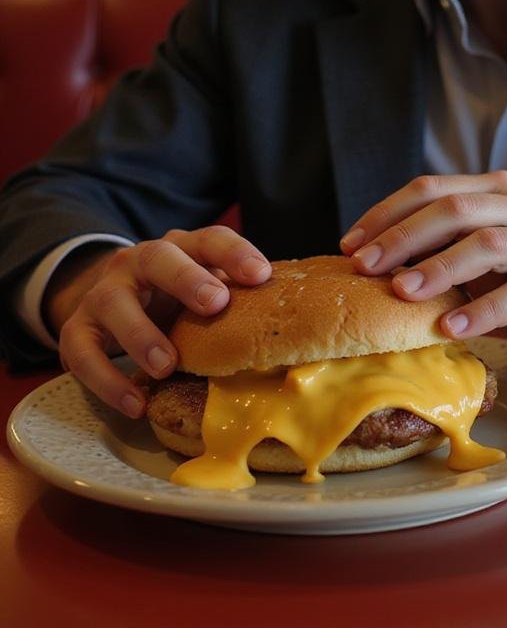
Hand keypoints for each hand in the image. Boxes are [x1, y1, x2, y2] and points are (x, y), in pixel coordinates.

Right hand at [51, 226, 271, 417]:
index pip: (209, 239)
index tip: (261, 274)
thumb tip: (293, 329)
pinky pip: (83, 353)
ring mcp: (104, 293)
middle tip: (214, 304)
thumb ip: (236, 302)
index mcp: (180, 249)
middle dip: (187, 278)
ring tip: (166, 366)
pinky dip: (107, 380)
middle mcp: (138, 262)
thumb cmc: (173, 300)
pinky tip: (135, 403)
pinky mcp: (77, 330)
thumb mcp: (202, 291)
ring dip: (141, 335)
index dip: (235, 253)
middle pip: (159, 258)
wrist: (106, 302)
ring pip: (115, 304)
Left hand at [341, 172, 506, 370]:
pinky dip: (483, 308)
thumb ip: (448, 258)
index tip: (351, 244)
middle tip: (364, 266)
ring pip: (489, 242)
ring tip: (402, 293)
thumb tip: (376, 271)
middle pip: (456, 208)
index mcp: (501, 194)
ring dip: (439, 267)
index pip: (435, 189)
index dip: (388, 213)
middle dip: (403, 236)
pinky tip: (452, 326)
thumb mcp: (491, 269)